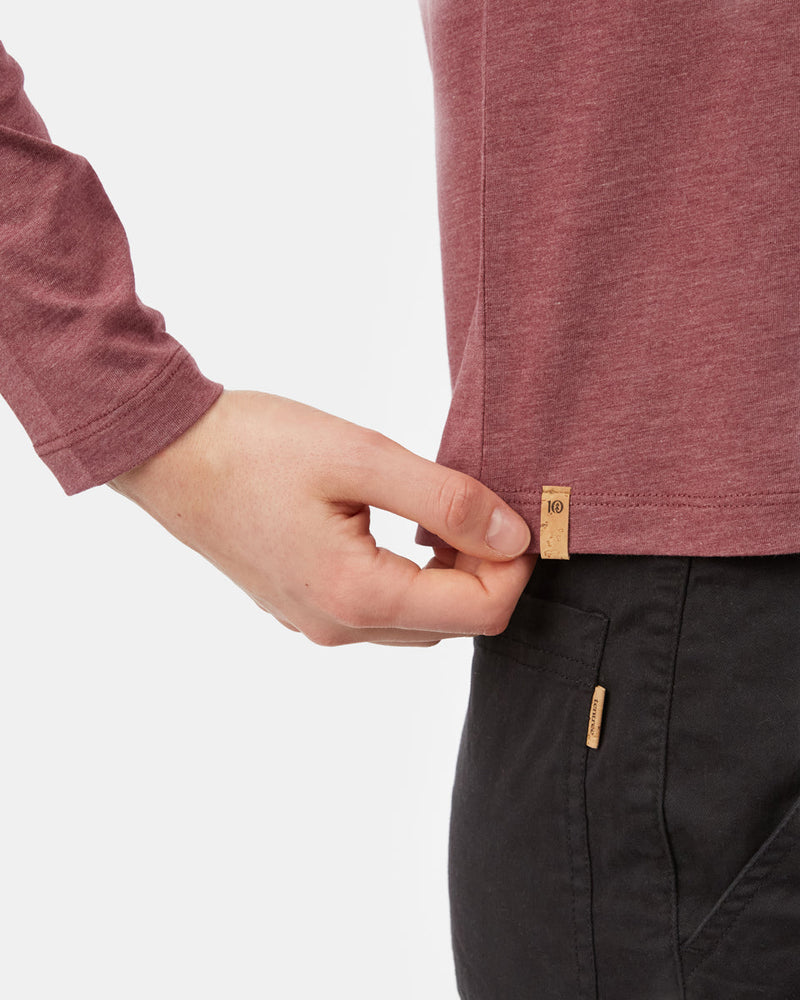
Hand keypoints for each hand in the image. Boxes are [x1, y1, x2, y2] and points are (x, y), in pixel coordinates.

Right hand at [109, 389, 537, 646]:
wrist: (171, 456)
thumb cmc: (256, 448)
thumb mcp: (363, 457)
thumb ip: (447, 499)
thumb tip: (514, 536)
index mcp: (358, 595)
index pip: (481, 612)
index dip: (516, 567)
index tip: (516, 515)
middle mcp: (340, 628)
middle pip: (454, 624)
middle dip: (486, 572)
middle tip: (478, 507)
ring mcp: (317, 624)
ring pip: (419, 621)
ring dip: (448, 576)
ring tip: (441, 513)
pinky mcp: (304, 608)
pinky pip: (380, 612)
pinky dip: (410, 577)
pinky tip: (401, 529)